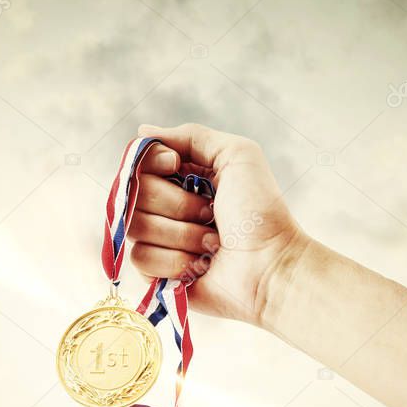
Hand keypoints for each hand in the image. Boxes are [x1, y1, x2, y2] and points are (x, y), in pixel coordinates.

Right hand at [128, 123, 306, 325]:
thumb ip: (191, 136)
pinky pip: (140, 257)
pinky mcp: (155, 274)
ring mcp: (159, 241)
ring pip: (136, 226)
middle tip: (210, 213)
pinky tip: (199, 266)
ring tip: (211, 243)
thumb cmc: (260, 212)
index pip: (139, 161)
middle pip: (136, 193)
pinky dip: (175, 261)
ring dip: (181, 234)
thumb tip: (142, 132)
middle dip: (178, 204)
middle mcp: (165, 207)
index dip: (152, 162)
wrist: (270, 266)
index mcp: (182, 179)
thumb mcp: (237, 155)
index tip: (176, 166)